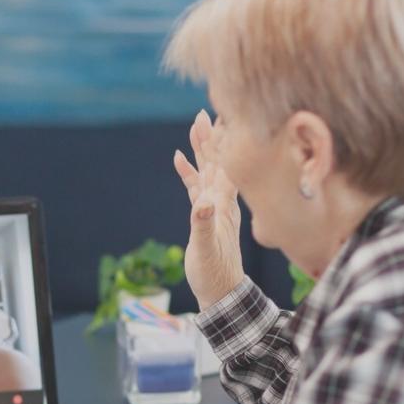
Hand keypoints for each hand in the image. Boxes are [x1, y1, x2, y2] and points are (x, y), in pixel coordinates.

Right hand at [175, 110, 244, 309]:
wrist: (223, 292)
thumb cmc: (215, 274)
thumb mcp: (207, 250)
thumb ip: (203, 225)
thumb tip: (202, 202)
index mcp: (223, 204)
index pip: (224, 165)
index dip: (221, 142)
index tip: (219, 117)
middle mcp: (221, 201)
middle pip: (217, 161)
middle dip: (211, 136)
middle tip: (205, 111)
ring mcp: (214, 207)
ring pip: (207, 170)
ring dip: (201, 148)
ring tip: (196, 125)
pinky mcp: (205, 215)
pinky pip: (196, 186)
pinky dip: (188, 171)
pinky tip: (179, 157)